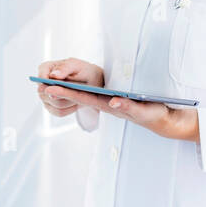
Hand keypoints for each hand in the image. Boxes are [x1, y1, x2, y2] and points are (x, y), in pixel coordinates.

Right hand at [36, 57, 103, 116]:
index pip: (40, 78)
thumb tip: (53, 75)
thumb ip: (64, 68)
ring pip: (55, 104)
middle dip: (64, 93)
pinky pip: (59, 112)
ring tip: (79, 94)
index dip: (49, 84)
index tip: (62, 86)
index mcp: (45, 69)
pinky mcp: (51, 107)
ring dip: (70, 101)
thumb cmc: (82, 71)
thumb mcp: (76, 65)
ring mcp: (45, 97)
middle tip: (77, 90)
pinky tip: (76, 102)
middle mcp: (42, 83)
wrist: (90, 82)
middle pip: (47, 94)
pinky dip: (70, 108)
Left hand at [49, 84, 199, 141]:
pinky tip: (70, 89)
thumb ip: (129, 107)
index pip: (85, 98)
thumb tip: (113, 102)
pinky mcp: (114, 103)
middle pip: (81, 97)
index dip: (68, 93)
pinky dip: (80, 93)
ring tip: (50, 85)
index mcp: (111, 106)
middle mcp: (107, 105)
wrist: (163, 120)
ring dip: (68, 92)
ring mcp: (110, 105)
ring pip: (85, 97)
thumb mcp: (144, 111)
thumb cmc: (154, 114)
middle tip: (42, 85)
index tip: (51, 88)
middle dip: (61, 92)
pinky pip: (93, 97)